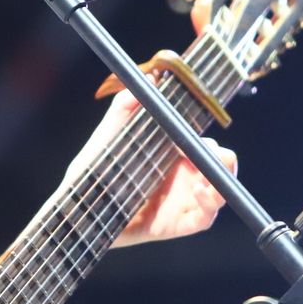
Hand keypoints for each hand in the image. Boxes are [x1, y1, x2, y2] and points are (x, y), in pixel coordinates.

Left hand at [68, 89, 237, 246]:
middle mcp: (183, 176)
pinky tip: (200, 190)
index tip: (201, 134)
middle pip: (220, 165)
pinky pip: (206, 217)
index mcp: (172, 155)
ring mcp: (184, 201)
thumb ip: (124, 108)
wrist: (80, 210)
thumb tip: (148, 78)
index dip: (209, 139)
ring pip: (220, 190)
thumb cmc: (93, 173)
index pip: (204, 144)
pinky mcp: (178, 225)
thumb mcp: (107, 137)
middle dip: (222, 158)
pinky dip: (210, 203)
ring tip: (208, 174)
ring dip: (222, 179)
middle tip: (211, 152)